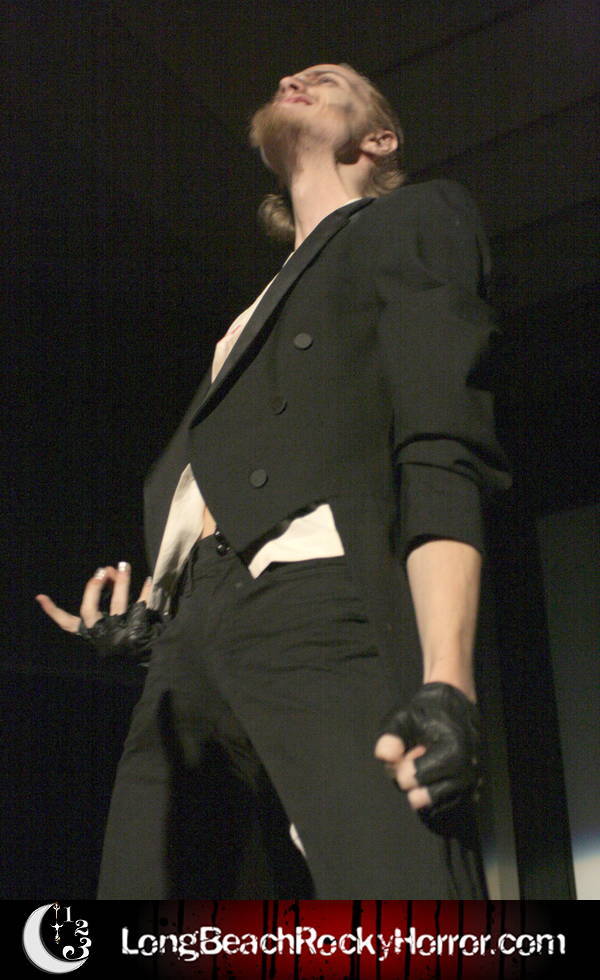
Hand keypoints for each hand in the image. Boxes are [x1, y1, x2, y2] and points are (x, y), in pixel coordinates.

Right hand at [36, 564, 161, 659]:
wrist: (150, 653)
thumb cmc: (125, 632)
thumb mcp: (110, 617)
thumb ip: (105, 595)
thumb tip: (108, 570)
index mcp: (91, 632)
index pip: (67, 623)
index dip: (53, 611)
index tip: (41, 597)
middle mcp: (101, 634)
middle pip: (90, 611)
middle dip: (93, 590)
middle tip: (101, 571)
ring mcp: (119, 633)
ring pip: (118, 605)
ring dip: (121, 583)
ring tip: (123, 565)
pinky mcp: (138, 631)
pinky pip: (142, 607)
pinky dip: (145, 591)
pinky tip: (147, 579)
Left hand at [374, 682, 479, 834]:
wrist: (457, 707)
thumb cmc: (427, 712)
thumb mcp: (403, 718)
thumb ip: (391, 737)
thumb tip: (386, 758)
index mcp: (452, 755)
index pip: (408, 781)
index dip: (401, 764)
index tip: (413, 746)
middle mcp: (465, 776)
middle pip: (418, 797)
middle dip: (411, 779)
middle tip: (419, 755)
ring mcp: (470, 787)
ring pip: (430, 804)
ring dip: (423, 786)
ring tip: (428, 761)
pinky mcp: (472, 793)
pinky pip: (442, 806)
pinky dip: (433, 791)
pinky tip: (434, 772)